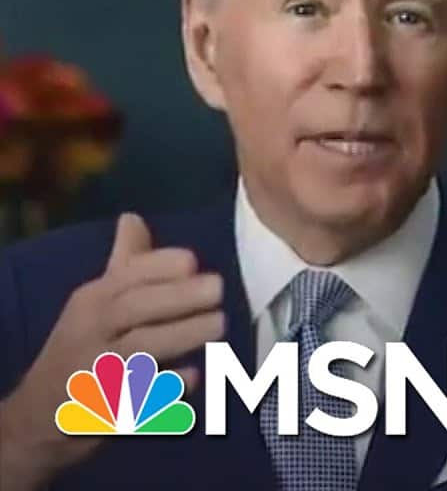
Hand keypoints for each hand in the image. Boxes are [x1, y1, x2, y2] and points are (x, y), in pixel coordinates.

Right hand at [0, 214, 223, 490]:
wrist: (40, 416)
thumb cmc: (82, 347)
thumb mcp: (94, 303)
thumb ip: (124, 265)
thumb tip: (133, 217)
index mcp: (92, 301)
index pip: (125, 277)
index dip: (158, 267)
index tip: (194, 260)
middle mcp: (91, 332)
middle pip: (133, 309)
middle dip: (176, 296)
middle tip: (219, 288)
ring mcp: (97, 373)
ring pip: (139, 351)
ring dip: (180, 335)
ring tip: (220, 323)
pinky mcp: (108, 410)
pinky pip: (140, 399)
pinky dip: (167, 387)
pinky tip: (196, 376)